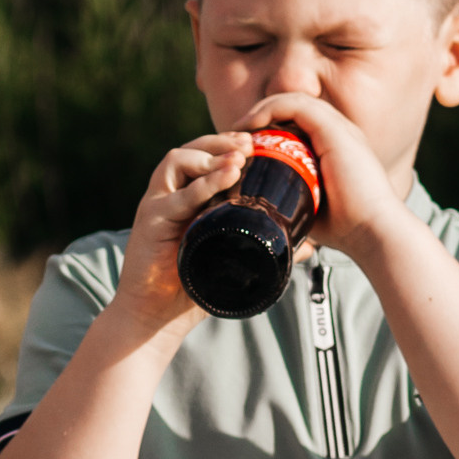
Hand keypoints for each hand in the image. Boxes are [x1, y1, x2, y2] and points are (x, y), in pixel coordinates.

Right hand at [110, 130, 254, 338]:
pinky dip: (201, 184)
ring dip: (209, 154)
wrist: (154, 317)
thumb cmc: (190, 290)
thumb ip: (267, 250)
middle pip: (192, 150)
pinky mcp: (149, 220)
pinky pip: (175, 195)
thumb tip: (310, 246)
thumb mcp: (234, 263)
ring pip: (177, 160)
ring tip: (238, 158)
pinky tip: (225, 177)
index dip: (230, 145)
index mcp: (187, 199)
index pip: (206, 157)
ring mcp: (157, 205)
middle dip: (222, 140)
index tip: (258, 144)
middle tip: (250, 142)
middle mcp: (169, 195)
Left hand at [247, 94, 399, 253]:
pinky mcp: (334, 129)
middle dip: (263, 115)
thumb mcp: (311, 207)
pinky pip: (296, 105)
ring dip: (262, 110)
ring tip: (238, 130)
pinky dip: (270, 109)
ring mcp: (339, 127)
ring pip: (293, 101)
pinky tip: (251, 125)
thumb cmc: (345, 228)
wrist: (373, 231)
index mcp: (337, 146)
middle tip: (236, 136)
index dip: (271, 126)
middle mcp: (340, 131)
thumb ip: (293, 200)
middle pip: (294, 107)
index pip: (300, 121)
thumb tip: (264, 208)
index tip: (245, 147)